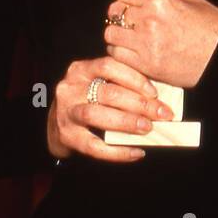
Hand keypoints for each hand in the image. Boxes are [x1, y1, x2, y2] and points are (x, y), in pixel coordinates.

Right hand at [47, 54, 173, 161]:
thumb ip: (120, 84)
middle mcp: (70, 88)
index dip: (134, 78)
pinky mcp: (67, 136)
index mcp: (80, 70)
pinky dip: (118, 151)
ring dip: (126, 122)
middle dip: (139, 104)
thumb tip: (158, 97)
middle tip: (161, 114)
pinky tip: (137, 152)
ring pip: (96, 115)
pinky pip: (94, 146)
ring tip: (148, 128)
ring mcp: (66, 113)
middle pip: (107, 93)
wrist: (56, 126)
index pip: (108, 65)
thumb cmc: (86, 102)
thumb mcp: (96, 85)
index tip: (154, 92)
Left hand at [102, 0, 217, 88]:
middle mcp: (148, 20)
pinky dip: (121, 53)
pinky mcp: (146, 65)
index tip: (128, 2)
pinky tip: (132, 52)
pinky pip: (118, 55)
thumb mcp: (190, 0)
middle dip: (120, 16)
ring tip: (129, 38)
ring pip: (111, 35)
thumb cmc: (211, 27)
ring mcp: (145, 44)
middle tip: (128, 21)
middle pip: (114, 13)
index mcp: (159, 0)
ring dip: (118, 35)